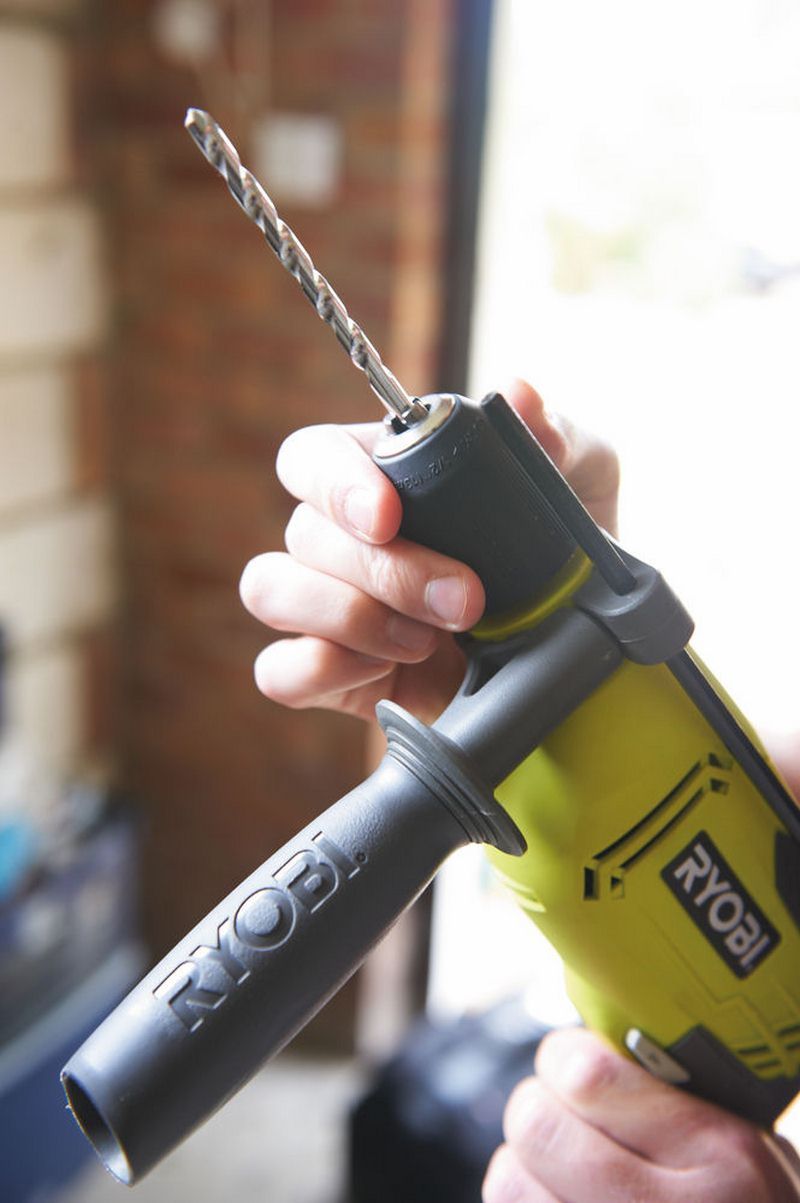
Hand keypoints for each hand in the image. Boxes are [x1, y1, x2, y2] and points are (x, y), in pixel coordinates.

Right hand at [239, 379, 619, 722]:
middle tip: (465, 602)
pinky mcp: (331, 674)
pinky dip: (324, 669)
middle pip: (302, 531)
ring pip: (271, 590)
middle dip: (384, 570)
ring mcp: (327, 607)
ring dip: (349, 616)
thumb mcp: (583, 490)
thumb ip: (559, 440)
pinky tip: (387, 669)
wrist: (570, 657)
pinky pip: (281, 671)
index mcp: (380, 476)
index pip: (313, 456)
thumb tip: (522, 397)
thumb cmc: (561, 558)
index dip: (335, 481)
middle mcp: (340, 536)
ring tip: (426, 641)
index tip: (388, 515)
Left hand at [483, 1027, 799, 1202]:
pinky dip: (531, 1200)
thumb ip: (672, 1090)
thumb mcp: (740, 1140)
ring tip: (563, 1170)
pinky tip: (564, 1200)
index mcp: (719, 1151)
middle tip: (563, 1116)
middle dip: (540, 1110)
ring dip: (525, 1167)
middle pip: (536, 1125)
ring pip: (509, 1180)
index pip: (587, 1074)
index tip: (574, 1064)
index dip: (565, 1058)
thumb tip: (586, 1040)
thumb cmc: (745, 1201)